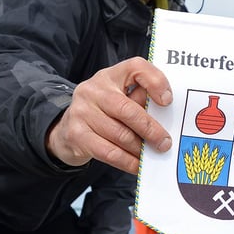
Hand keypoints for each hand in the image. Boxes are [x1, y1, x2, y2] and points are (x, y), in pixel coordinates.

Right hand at [47, 57, 172, 173]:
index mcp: (110, 76)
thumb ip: (140, 100)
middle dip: (150, 129)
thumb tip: (165, 118)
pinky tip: (138, 165)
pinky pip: (109, 152)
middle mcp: (93, 90)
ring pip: (120, 135)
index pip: (135, 67)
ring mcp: (82, 112)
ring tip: (152, 154)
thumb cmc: (103, 112)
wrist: (66, 130)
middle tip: (164, 143)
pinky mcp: (77, 135)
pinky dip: (128, 161)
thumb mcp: (120, 97)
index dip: (155, 82)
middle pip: (128, 110)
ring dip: (140, 148)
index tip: (167, 101)